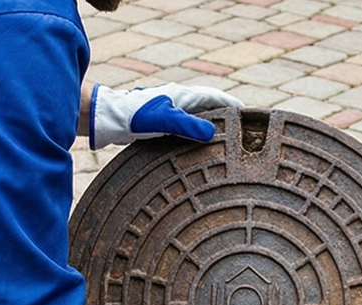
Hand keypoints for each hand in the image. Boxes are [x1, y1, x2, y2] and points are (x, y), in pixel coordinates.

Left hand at [88, 83, 240, 148]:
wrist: (109, 119)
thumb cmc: (134, 117)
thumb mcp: (164, 121)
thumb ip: (188, 126)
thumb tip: (212, 133)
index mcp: (184, 96)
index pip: (217, 99)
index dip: (235, 108)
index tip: (251, 119)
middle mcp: (180, 102)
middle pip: (210, 108)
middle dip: (227, 119)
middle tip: (242, 135)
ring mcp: (171, 112)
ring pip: (199, 119)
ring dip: (212, 128)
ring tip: (226, 145)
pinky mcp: (163, 123)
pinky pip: (187, 128)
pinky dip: (197, 136)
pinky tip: (198, 150)